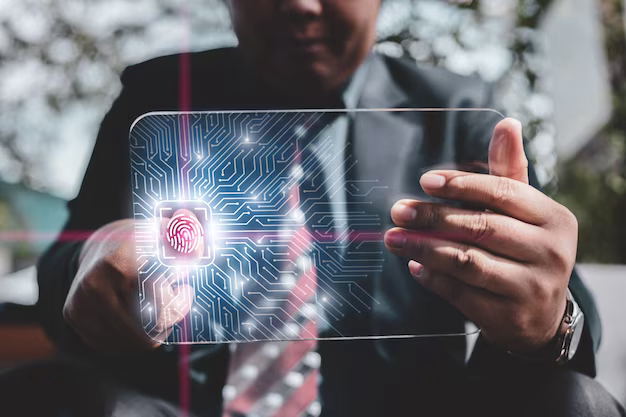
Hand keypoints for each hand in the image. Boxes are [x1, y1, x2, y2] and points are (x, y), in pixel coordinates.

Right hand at [63, 210, 197, 353]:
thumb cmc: (144, 241)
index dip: (181, 303)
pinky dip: (135, 336)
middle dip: (169, 319)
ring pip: (134, 343)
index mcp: (120, 263)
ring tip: (157, 305)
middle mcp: (95, 285)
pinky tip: (139, 315)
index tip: (186, 289)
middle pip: (149, 330)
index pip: (161, 307)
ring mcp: (80, 303)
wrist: (100, 245)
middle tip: (174, 300)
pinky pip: (116, 345)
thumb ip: (187, 243)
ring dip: (155, 330)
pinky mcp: (74, 317)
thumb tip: (196, 251)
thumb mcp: (169, 234)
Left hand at [384, 118, 577, 352]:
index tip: (426, 181)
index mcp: (554, 219)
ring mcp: (532, 288)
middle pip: (482, 227)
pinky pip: (462, 294)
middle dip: (434, 217)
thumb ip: (509, 172)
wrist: (541, 316)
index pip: (504, 193)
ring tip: (394, 238)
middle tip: (398, 211)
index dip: (462, 185)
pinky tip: (414, 265)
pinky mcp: (510, 317)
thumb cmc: (526, 251)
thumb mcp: (526, 213)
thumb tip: (506, 124)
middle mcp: (550, 253)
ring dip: (424, 247)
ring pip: (468, 262)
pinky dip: (434, 278)